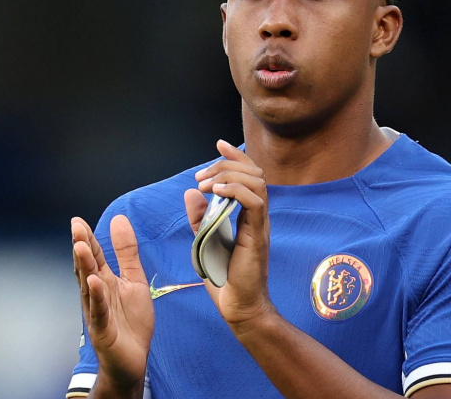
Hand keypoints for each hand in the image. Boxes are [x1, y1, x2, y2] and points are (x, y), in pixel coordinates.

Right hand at [72, 215, 152, 396]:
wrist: (134, 358)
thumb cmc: (131, 321)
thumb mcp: (134, 280)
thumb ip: (126, 252)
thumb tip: (119, 219)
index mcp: (103, 280)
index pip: (93, 256)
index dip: (87, 238)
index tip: (78, 221)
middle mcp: (95, 293)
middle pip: (86, 267)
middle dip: (81, 247)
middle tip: (76, 227)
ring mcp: (96, 311)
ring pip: (88, 286)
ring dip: (84, 266)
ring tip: (81, 247)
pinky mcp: (102, 328)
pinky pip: (98, 310)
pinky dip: (96, 296)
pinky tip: (94, 282)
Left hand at [185, 139, 275, 332]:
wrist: (238, 307)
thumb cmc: (225, 277)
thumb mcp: (205, 240)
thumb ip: (199, 217)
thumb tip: (191, 192)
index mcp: (248, 214)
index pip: (248, 174)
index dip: (235, 156)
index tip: (219, 144)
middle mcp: (257, 215)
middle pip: (253, 172)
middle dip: (225, 165)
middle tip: (201, 176)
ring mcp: (259, 225)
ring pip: (256, 182)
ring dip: (228, 176)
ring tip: (206, 183)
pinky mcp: (257, 236)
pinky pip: (255, 203)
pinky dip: (236, 191)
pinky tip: (216, 193)